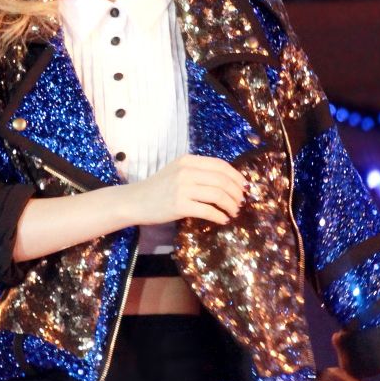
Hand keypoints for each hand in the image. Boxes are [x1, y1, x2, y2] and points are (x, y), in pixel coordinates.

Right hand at [120, 154, 245, 225]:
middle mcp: (186, 171)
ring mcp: (182, 188)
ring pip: (218, 195)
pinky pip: (208, 211)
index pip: (220, 165)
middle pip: (222, 180)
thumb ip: (198, 171)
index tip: (244, 186)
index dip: (236, 176)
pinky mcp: (179, 206)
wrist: (135, 201)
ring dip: (231, 205)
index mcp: (188, 160)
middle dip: (237, 193)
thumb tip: (227, 181)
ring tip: (233, 212)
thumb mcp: (177, 171)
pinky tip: (223, 220)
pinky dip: (219, 216)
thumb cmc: (158, 187)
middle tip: (241, 203)